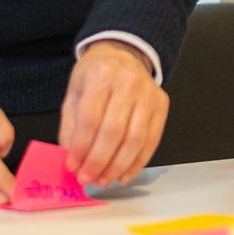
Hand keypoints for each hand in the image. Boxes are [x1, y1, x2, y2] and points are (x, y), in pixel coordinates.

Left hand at [61, 40, 167, 187]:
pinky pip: (151, 141)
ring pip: (135, 139)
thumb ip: (71, 126)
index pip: (90, 118)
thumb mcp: (75, 93)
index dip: (81, 147)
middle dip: (98, 161)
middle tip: (87, 179)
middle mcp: (128, 82)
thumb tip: (71, 161)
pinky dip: (137, 163)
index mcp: (101, 75)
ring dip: (118, 166)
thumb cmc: (96, 76)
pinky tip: (124, 175)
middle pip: (113, 131)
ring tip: (104, 180)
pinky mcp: (161, 105)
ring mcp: (148, 93)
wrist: (123, 54)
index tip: (73, 167)